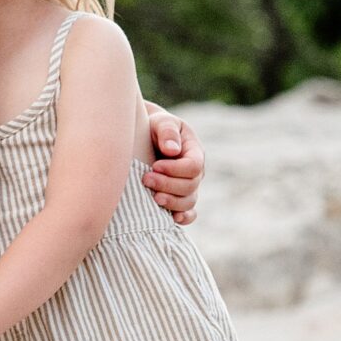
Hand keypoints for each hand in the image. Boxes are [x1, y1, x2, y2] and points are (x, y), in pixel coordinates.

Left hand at [142, 108, 202, 225]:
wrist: (146, 137)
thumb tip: (172, 150)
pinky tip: (173, 218)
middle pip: (190, 186)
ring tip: (153, 198)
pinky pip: (189, 213)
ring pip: (188, 202)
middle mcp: (195, 172)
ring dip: (171, 202)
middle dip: (167, 185)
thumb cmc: (155, 127)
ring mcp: (188, 187)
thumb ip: (167, 131)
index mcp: (194, 151)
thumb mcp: (162, 122)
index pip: (193, 166)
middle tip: (145, 179)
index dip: (175, 169)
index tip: (154, 166)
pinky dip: (184, 218)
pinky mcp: (179, 198)